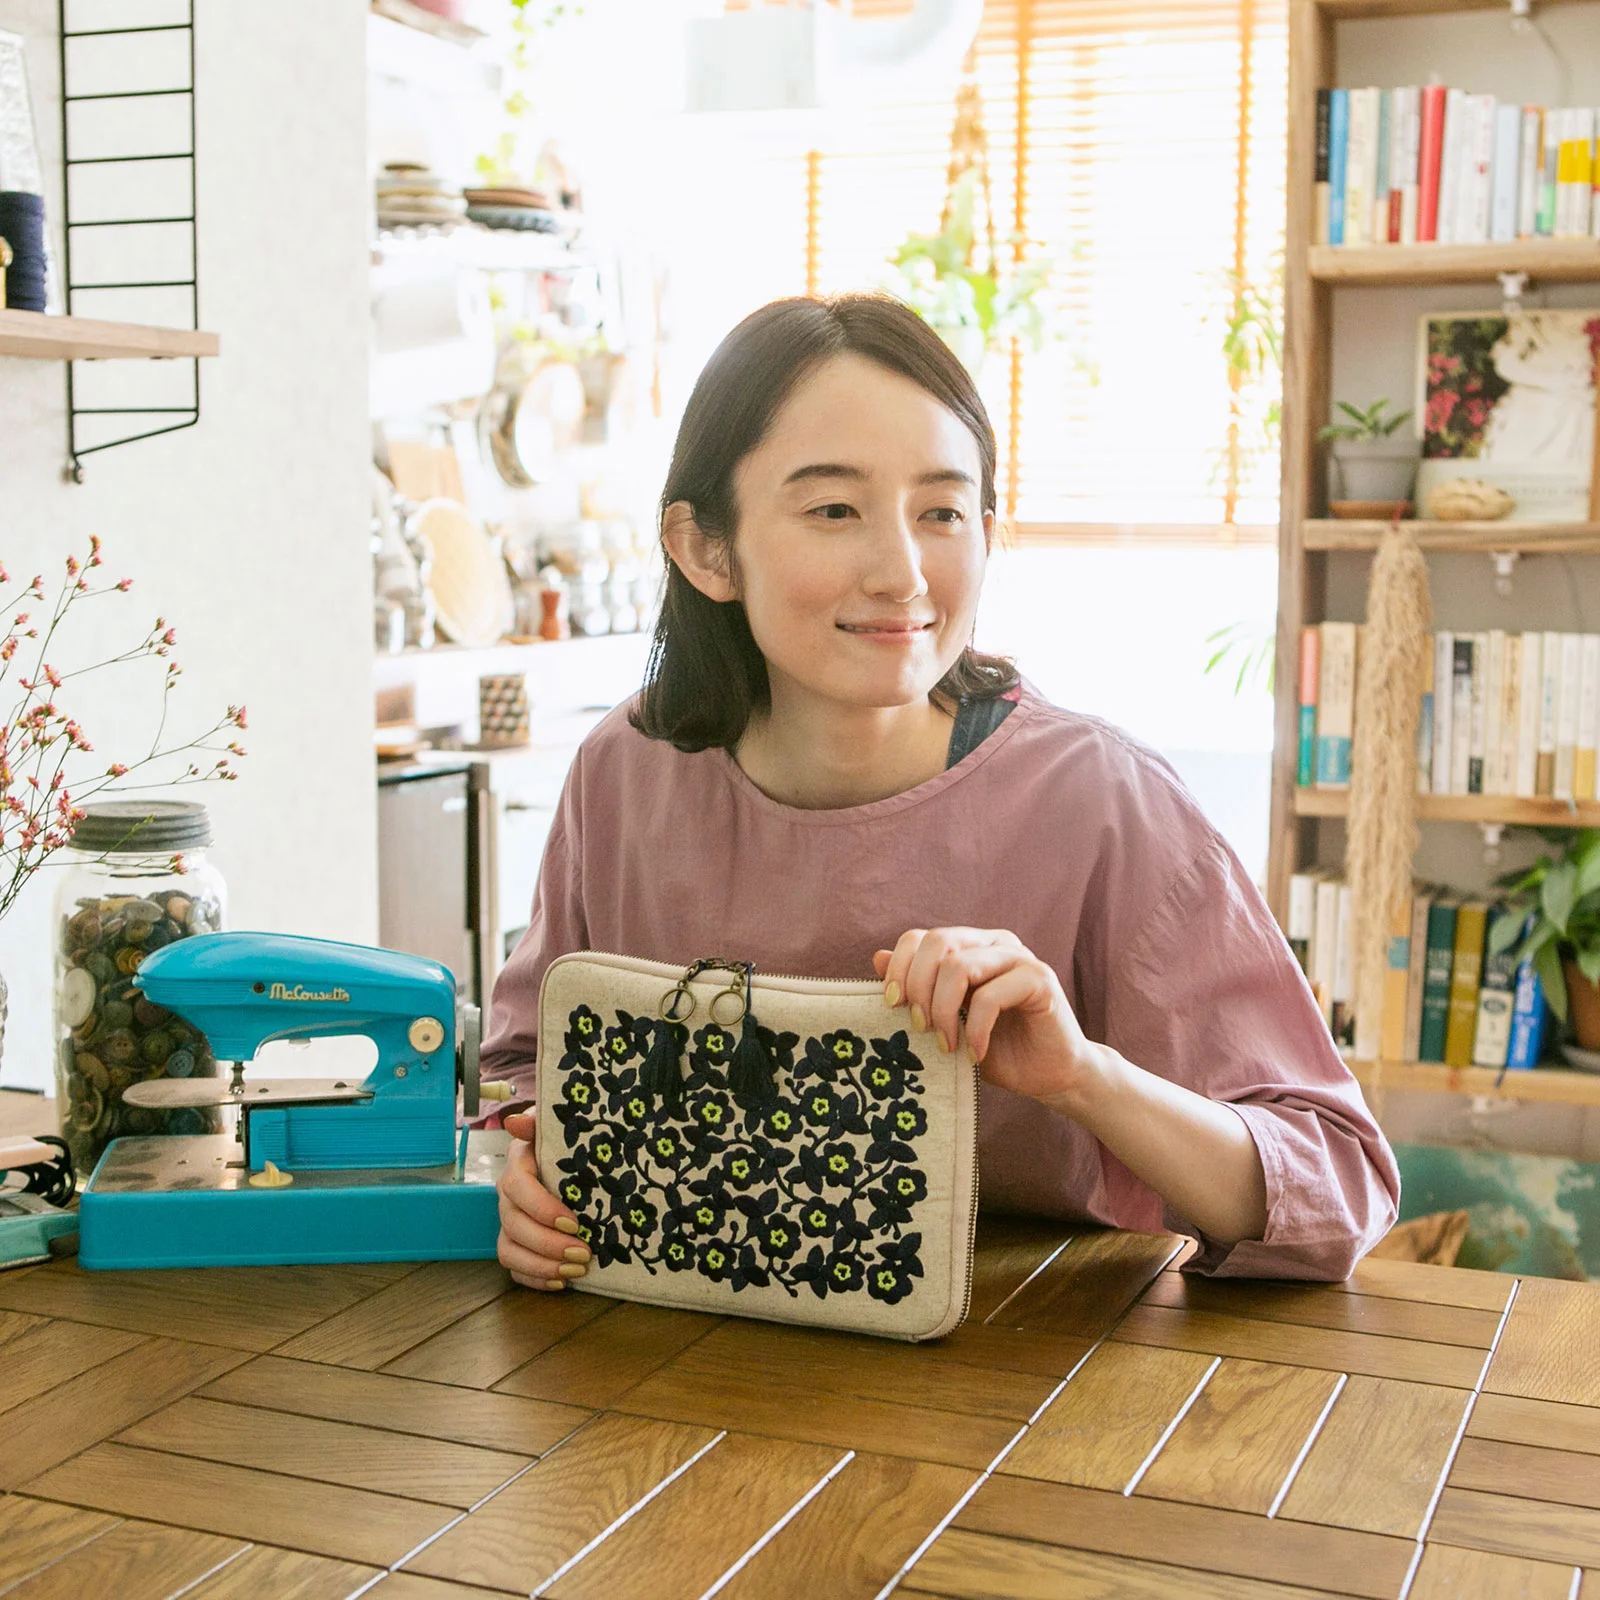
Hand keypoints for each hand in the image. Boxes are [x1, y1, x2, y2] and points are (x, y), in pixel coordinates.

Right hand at [496, 1110, 591, 1290]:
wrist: (569, 1158)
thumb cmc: (565, 1143)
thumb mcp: (558, 1127)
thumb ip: (538, 1122)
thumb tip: (516, 1121)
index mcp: (518, 1166)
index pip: (517, 1187)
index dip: (541, 1208)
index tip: (574, 1222)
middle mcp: (508, 1197)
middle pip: (513, 1225)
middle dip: (548, 1244)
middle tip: (583, 1253)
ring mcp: (510, 1223)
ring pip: (509, 1251)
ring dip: (541, 1266)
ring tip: (575, 1271)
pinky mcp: (516, 1244)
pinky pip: (514, 1268)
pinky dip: (535, 1279)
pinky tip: (561, 1283)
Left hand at [873, 927, 1102, 1105]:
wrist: (1049, 1076)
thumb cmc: (996, 1049)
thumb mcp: (945, 1021)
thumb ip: (917, 990)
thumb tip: (876, 957)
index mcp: (969, 946)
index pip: (921, 937)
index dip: (899, 968)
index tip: (892, 1005)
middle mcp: (993, 943)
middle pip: (938, 942)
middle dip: (918, 987)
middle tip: (919, 1028)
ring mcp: (1019, 957)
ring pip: (960, 966)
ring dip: (943, 1010)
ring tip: (946, 1044)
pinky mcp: (1040, 979)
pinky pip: (990, 996)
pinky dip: (974, 1029)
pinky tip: (974, 1053)